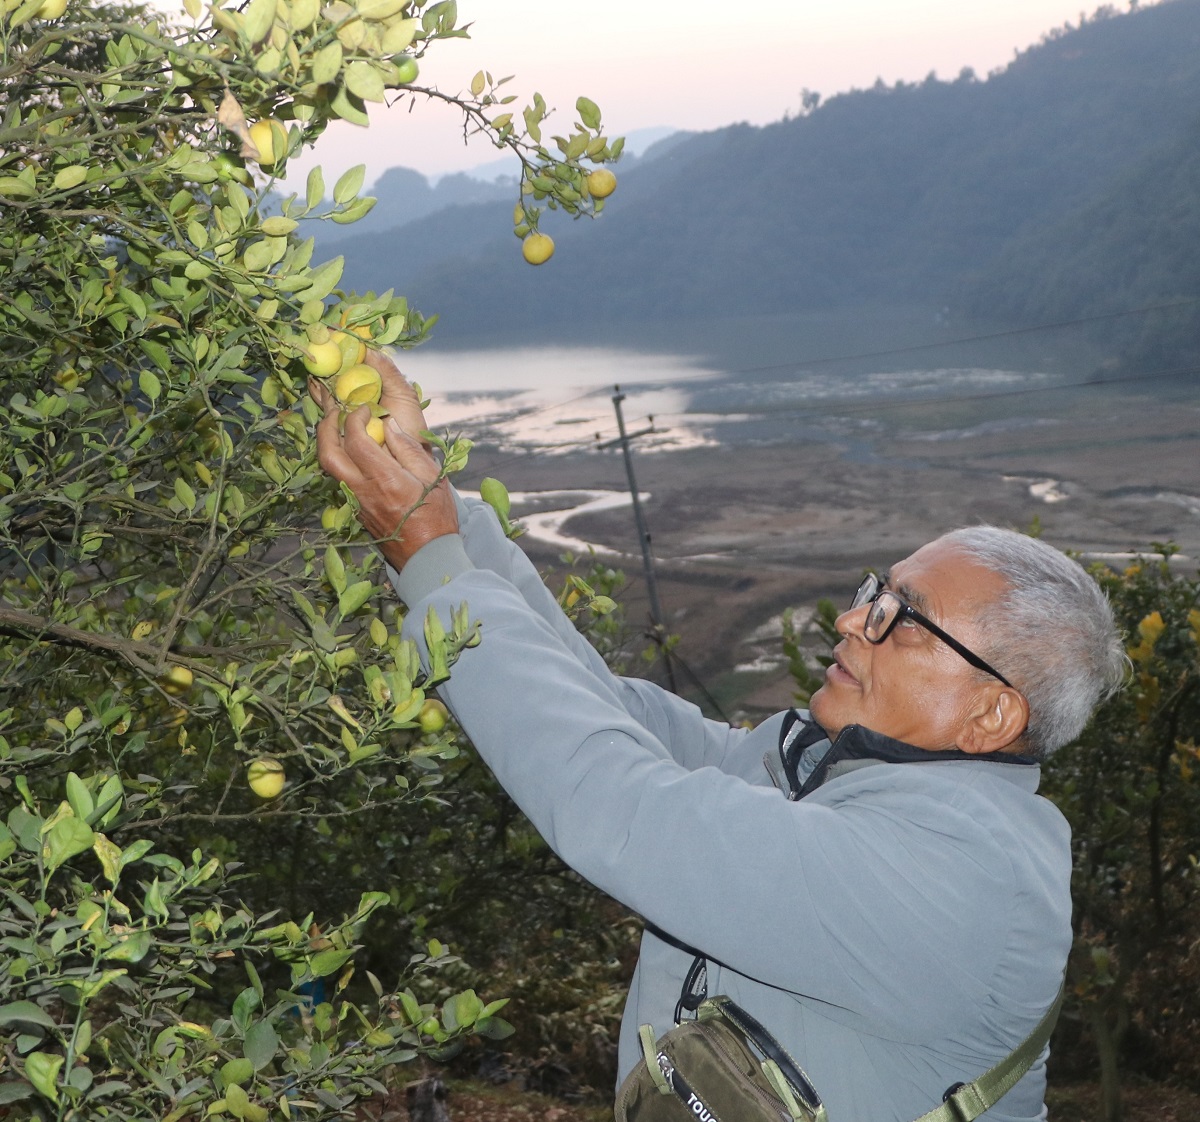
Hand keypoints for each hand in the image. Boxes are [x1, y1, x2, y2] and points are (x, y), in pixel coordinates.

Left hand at [312, 353, 458, 570]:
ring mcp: (356, 501)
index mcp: (385, 479)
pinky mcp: (356, 509)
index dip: (356, 418)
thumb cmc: (437, 516)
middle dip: (327, 427)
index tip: (366, 408)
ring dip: (327, 442)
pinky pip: (338, 478)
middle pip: (328, 453)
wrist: (427, 555)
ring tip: (338, 426)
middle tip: (337, 411)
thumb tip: (389, 425)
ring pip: (328, 467)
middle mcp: (364, 490)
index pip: (356, 440)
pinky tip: (349, 450)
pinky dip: (338, 458)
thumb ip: (409, 449)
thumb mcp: (433, 477)